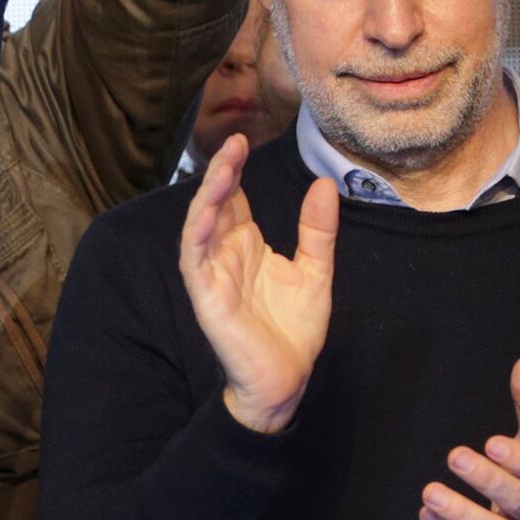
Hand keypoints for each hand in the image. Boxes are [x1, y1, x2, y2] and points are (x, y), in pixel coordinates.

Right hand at [178, 134, 337, 433]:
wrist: (285, 380)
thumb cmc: (293, 330)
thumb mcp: (316, 271)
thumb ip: (316, 230)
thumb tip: (324, 184)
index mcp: (247, 246)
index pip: (236, 198)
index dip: (237, 169)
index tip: (245, 139)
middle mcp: (225, 254)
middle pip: (216, 204)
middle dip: (223, 172)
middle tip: (234, 141)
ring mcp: (212, 274)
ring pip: (201, 225)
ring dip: (208, 196)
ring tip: (223, 168)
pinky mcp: (206, 295)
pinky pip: (195, 258)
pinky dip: (198, 232)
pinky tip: (208, 211)